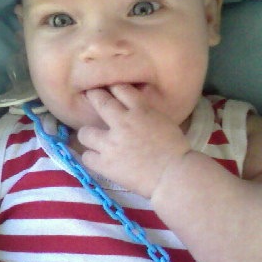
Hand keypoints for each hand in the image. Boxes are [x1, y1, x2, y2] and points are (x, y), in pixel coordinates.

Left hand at [76, 85, 191, 197]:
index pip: (120, 88)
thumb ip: (145, 113)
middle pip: (99, 101)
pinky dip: (92, 158)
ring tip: (93, 139)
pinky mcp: (105, 164)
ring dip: (89, 134)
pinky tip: (98, 159)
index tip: (109, 89)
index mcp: (141, 110)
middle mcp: (122, 122)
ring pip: (85, 132)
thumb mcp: (163, 120)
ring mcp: (111, 144)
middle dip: (93, 97)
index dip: (112, 87)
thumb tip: (133, 111)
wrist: (174, 175)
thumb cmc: (176, 149)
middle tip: (90, 98)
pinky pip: (87, 157)